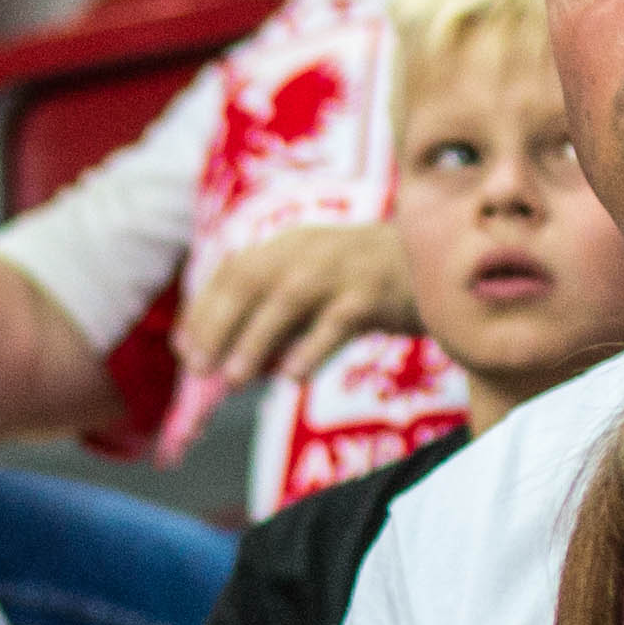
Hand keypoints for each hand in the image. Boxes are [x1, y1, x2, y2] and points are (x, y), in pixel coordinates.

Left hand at [174, 221, 413, 394]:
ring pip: (288, 300)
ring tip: (234, 379)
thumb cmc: (366, 282)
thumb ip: (275, 315)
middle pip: (251, 281)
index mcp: (290, 245)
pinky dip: (311, 349)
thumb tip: (228, 358)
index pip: (234, 271)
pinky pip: (337, 322)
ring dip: (255, 340)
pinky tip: (291, 378)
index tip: (184, 350)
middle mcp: (310, 250)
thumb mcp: (316, 284)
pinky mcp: (373, 294)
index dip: (204, 310)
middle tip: (198, 368)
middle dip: (218, 325)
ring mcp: (343, 269)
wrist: (439, 259)